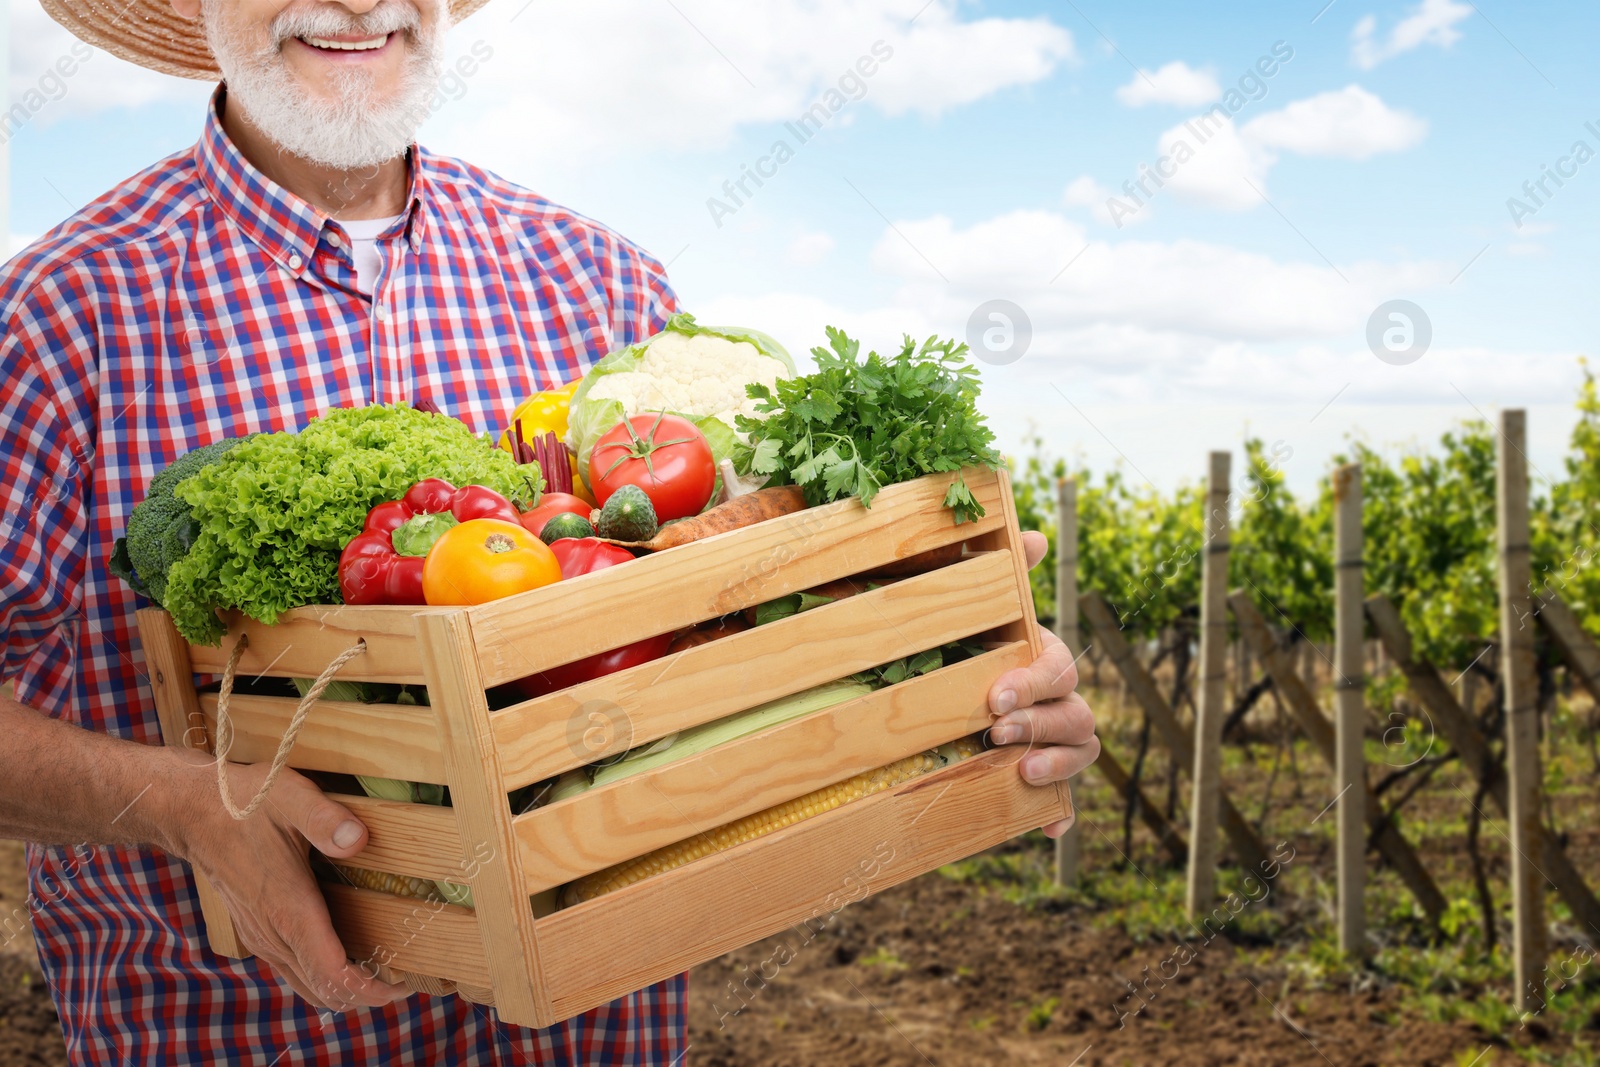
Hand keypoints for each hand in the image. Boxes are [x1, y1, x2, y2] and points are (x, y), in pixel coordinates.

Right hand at [162, 750, 411, 1012]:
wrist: (193, 812)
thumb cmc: (245, 804)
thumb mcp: (291, 797)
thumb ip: (325, 818)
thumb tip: (358, 839)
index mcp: (288, 910)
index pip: (332, 972)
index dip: (369, 988)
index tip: (401, 988)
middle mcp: (274, 933)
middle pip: (324, 989)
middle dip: (366, 995)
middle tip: (405, 984)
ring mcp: (263, 936)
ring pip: (307, 985)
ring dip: (345, 991)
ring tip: (384, 977)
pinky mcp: (258, 931)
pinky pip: (294, 971)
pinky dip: (324, 979)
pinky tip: (348, 962)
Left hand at [985, 530, 1099, 837]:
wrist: (946, 680)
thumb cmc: (964, 637)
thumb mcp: (976, 604)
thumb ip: (998, 567)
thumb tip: (1032, 536)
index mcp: (1045, 657)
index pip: (1061, 668)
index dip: (1034, 683)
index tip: (994, 696)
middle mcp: (1059, 698)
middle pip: (1076, 714)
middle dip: (1039, 724)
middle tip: (996, 732)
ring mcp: (1054, 740)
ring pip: (1082, 751)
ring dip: (1056, 763)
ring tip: (1020, 772)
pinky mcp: (1042, 777)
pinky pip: (1065, 800)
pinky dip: (1061, 815)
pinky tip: (1048, 829)